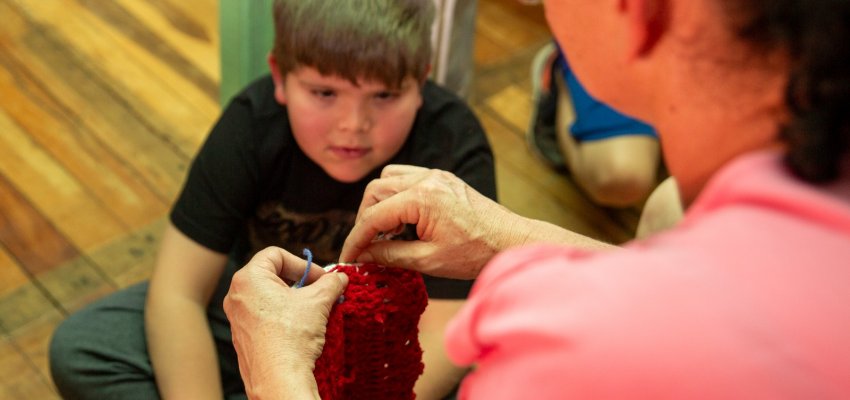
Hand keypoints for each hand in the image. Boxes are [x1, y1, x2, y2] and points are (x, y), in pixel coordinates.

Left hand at [223, 247, 347, 398]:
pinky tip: (302, 329)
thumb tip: (339, 278)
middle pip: (272, 275)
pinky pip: (265, 317)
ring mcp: (238, 318)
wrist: (278, 378)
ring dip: (294, 300)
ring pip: (269, 298)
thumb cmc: (290, 337)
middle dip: (300, 282)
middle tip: (320, 292)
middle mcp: (237, 296)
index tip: (321, 278)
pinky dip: (284, 317)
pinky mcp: (244, 337)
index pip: (276, 254)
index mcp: (248, 279)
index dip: (303, 263)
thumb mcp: (318, 301)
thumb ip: (331, 282)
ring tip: (315, 312)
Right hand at [340, 165, 520, 279]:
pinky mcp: (443, 179)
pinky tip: (404, 221)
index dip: (357, 239)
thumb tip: (363, 256)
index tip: (349, 258)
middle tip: (368, 247)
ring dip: (380, 204)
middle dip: (366, 219)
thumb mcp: (429, 261)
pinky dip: (397, 196)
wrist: (511, 242)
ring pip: (389, 179)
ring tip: (388, 233)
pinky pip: (407, 178)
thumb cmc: (476, 253)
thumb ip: (391, 255)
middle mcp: (427, 179)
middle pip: (376, 191)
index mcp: (422, 198)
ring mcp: (436, 175)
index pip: (374, 216)